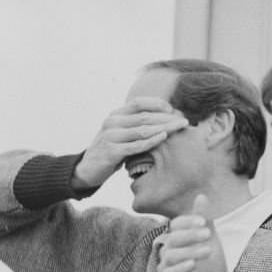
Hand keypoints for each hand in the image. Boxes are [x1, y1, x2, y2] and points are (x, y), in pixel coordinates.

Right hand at [73, 98, 189, 188]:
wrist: (88, 169)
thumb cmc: (112, 150)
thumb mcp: (122, 133)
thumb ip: (136, 125)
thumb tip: (164, 118)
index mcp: (115, 115)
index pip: (138, 102)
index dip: (157, 104)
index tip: (173, 110)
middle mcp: (112, 122)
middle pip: (144, 116)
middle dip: (167, 118)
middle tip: (184, 121)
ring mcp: (111, 136)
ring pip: (142, 129)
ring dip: (164, 127)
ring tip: (180, 127)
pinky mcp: (112, 151)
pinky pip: (136, 145)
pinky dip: (151, 140)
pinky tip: (163, 136)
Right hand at [156, 194, 226, 271]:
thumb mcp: (211, 244)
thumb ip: (206, 223)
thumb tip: (202, 196)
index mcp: (177, 242)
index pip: (176, 225)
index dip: (187, 221)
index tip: (204, 220)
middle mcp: (168, 254)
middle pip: (172, 238)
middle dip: (190, 234)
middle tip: (208, 234)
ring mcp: (166, 270)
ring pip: (170, 255)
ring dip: (190, 251)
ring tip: (208, 251)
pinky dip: (180, 268)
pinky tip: (193, 264)